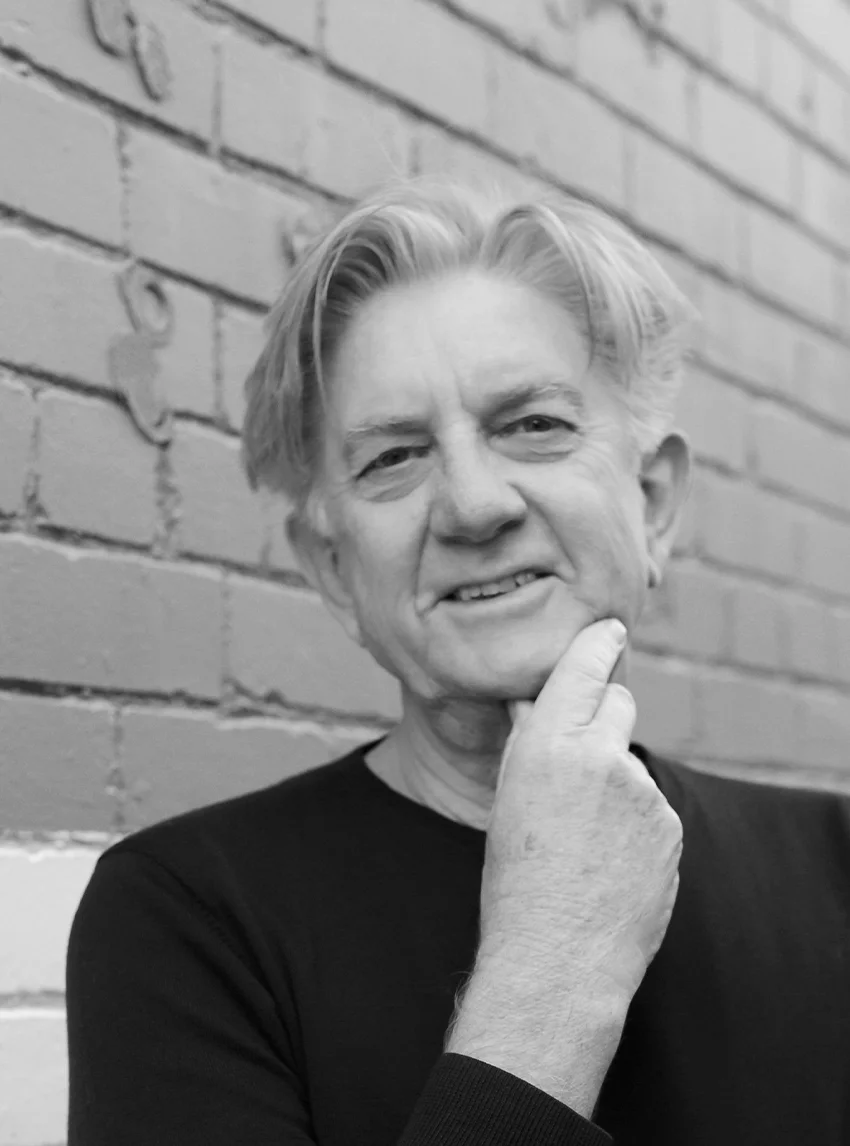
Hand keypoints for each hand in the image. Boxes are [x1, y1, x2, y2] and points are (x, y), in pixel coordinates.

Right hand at [447, 619, 682, 1114]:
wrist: (555, 956)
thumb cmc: (514, 880)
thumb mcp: (508, 798)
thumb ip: (531, 744)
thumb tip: (536, 704)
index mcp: (548, 742)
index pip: (584, 666)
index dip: (597, 642)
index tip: (609, 628)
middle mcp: (600, 754)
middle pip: (618, 700)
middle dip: (603, 710)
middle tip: (583, 749)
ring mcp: (642, 790)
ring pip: (631, 762)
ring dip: (615, 781)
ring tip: (586, 837)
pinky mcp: (668, 824)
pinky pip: (650, 806)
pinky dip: (635, 822)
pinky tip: (610, 859)